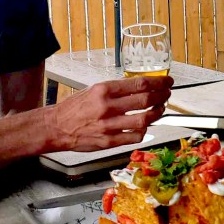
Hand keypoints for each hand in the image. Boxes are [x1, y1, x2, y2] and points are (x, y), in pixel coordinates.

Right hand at [49, 75, 172, 151]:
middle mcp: (107, 106)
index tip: (166, 82)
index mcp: (104, 90)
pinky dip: (144, 131)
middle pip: (145, 100)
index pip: (139, 84)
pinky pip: (134, 136)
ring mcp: (109, 125)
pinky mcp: (109, 141)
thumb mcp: (93, 90)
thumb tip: (140, 88)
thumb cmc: (74, 108)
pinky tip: (145, 126)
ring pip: (144, 119)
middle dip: (162, 96)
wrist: (56, 127)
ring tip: (160, 109)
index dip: (158, 82)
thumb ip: (116, 90)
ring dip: (157, 113)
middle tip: (167, 94)